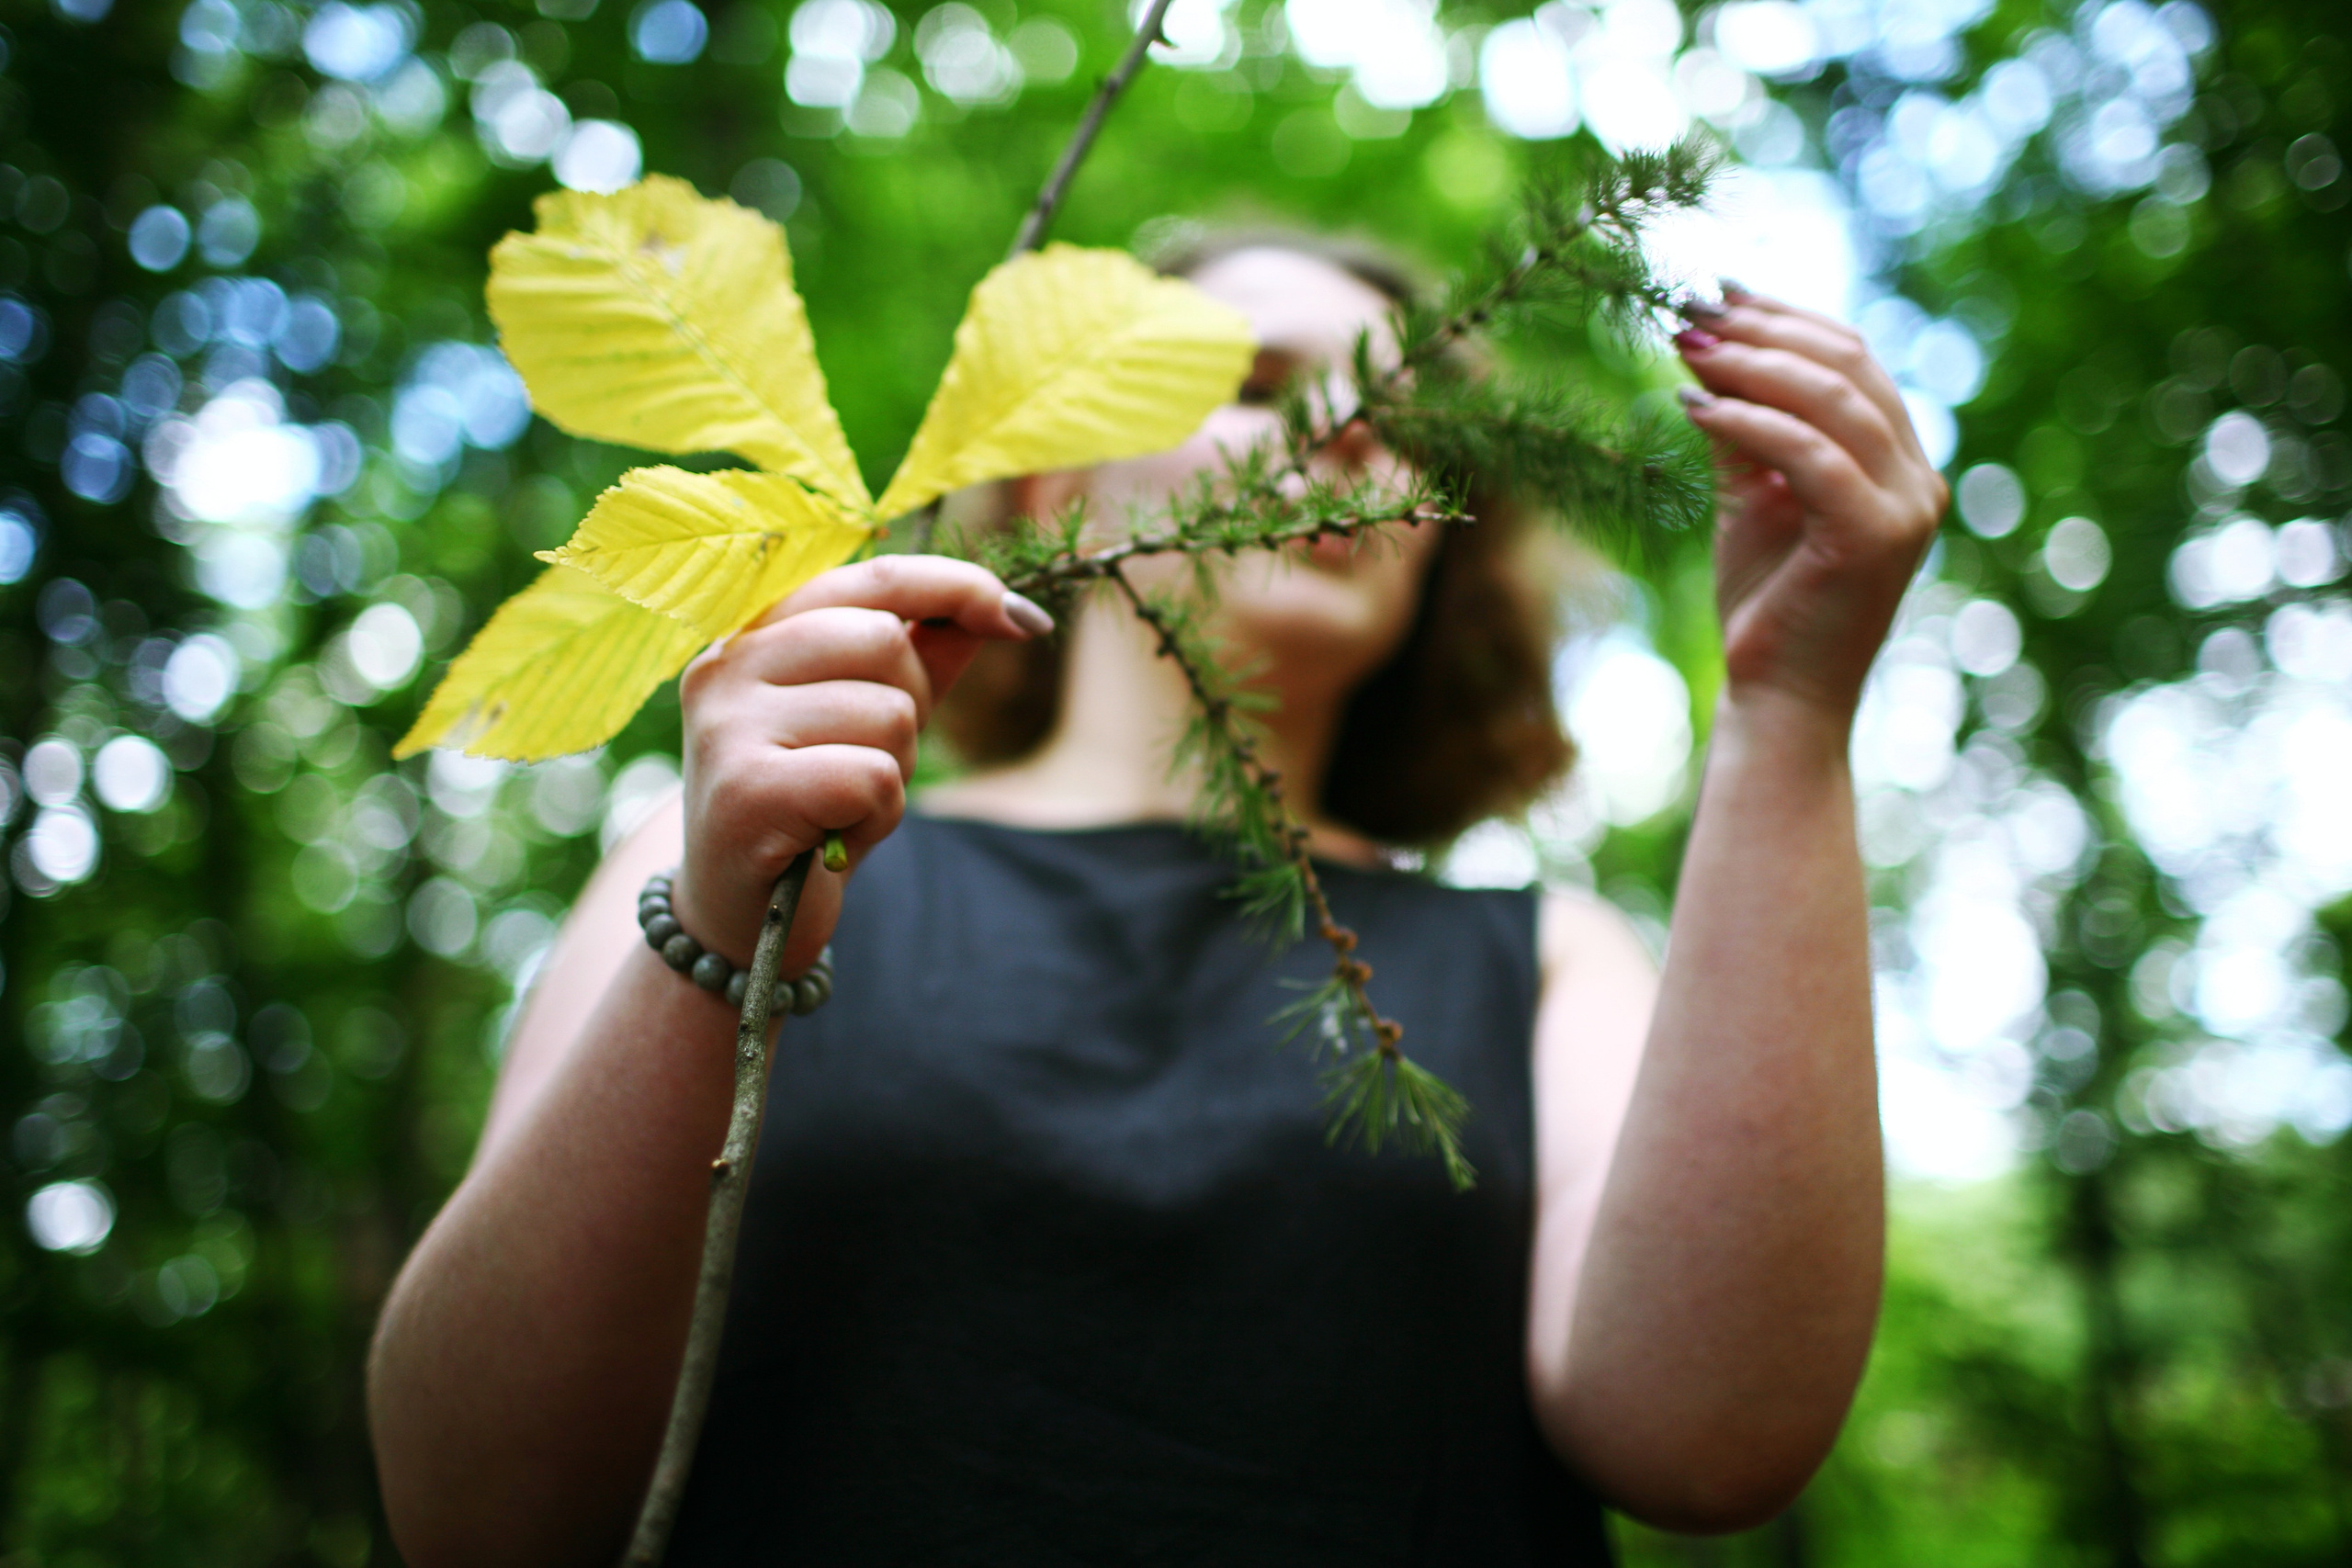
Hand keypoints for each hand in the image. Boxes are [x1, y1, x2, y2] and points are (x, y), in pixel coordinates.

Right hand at [671, 556, 1052, 971]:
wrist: (743, 922)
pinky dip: (877, 816)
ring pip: (887, 713)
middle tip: (872, 761)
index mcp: (755, 633)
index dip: (955, 587)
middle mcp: (728, 665)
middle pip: (887, 642)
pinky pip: (872, 776)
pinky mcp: (746, 789)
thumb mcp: (868, 722)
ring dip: (894, 772)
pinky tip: (835, 837)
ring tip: (843, 806)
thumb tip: (1004, 608)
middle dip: (913, 707)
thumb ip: (923, 657)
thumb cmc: (810, 811)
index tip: (1022, 620)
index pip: (871, 578)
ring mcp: (729, 725)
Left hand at [1674, 286, 1948, 731]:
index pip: (1852, 360)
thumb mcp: (1750, 498)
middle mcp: (1920, 477)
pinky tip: (1691, 404)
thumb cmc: (1765, 603)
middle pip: (1847, 366)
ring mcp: (1907, 506)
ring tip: (1684, 344)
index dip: (1784, 317)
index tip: (1717, 291)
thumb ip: (1743, 429)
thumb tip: (1705, 347)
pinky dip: (1748, 421)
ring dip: (1751, 363)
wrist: (1778, 697)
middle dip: (1764, 328)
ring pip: (1832, 401)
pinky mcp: (1874, 535)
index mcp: (1900, 462)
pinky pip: (1809, 454)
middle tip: (1691, 306)